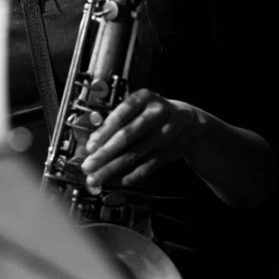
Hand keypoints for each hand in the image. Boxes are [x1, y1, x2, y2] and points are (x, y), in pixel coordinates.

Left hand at [81, 89, 198, 187]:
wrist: (189, 123)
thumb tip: (93, 142)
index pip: (121, 115)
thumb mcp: (139, 106)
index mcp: (144, 98)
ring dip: (112, 169)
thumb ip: (117, 120)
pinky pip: (146, 167)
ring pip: (135, 155)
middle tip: (89, 166)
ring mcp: (164, 134)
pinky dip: (129, 176)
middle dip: (105, 154)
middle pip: (127, 136)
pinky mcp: (168, 153)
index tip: (90, 146)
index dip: (104, 132)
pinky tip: (115, 181)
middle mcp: (156, 114)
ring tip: (97, 178)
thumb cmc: (154, 113)